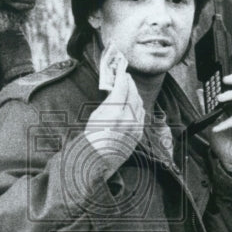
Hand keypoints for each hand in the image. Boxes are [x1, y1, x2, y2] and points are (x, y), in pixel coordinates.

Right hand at [85, 50, 145, 175]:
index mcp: (115, 112)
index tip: (121, 70)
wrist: (96, 161)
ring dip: (134, 93)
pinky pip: (141, 115)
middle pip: (133, 93)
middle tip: (125, 76)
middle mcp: (128, 119)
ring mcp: (135, 127)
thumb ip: (108, 101)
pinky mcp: (138, 134)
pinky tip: (132, 103)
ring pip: (139, 103)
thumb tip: (115, 89)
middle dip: (130, 83)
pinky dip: (137, 106)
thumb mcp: (96, 116)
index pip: (123, 87)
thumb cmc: (91, 138)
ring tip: (128, 88)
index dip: (122, 76)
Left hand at [208, 73, 231, 172]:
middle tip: (223, 79)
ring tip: (218, 98)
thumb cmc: (223, 142)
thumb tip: (200, 91)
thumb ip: (207, 107)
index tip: (214, 77)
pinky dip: (225, 123)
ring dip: (231, 95)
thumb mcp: (210, 122)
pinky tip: (216, 128)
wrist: (231, 160)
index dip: (226, 80)